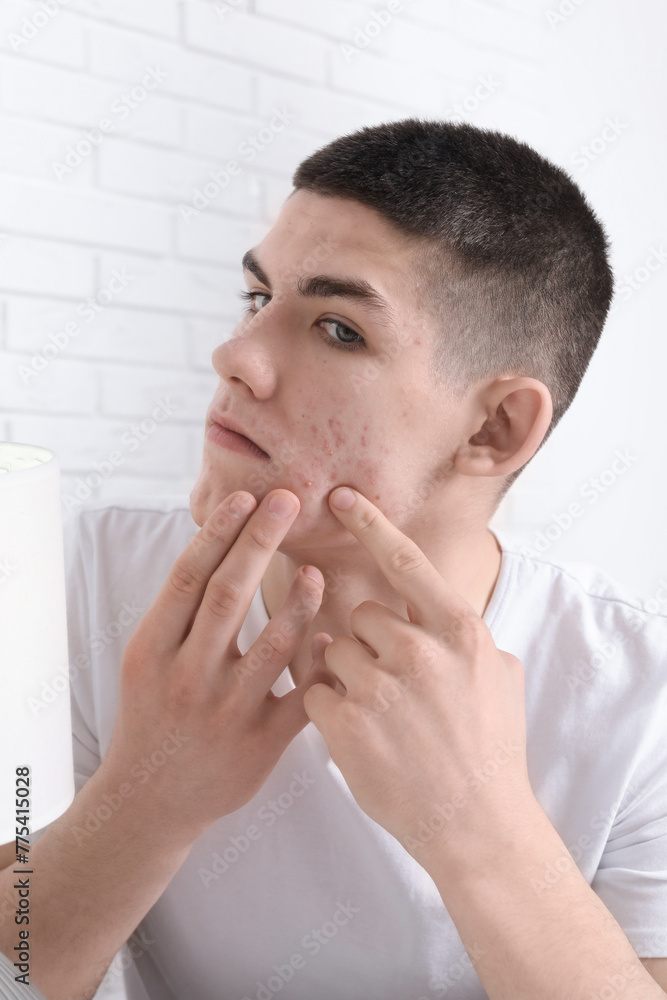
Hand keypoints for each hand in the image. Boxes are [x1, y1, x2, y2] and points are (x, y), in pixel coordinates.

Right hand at [103, 489, 331, 845]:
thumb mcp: (146, 660)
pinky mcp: (259, 744)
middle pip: (228, 596)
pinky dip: (319, 665)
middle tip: (287, 499)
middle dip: (259, 541)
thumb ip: (179, 613)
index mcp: (152, 649)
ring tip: (318, 570)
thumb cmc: (153, 715)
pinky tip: (333, 638)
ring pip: (272, 644)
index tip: (244, 497)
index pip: (188, 577)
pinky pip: (300, 697)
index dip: (218, 533)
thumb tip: (217, 544)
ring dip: (299, 601)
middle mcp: (186, 676)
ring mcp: (224, 712)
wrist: (150, 800)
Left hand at [303, 486, 533, 864]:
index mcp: (458, 631)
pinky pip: (315, 689)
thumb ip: (466, 635)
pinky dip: (328, 707)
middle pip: (362, 616)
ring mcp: (380, 686)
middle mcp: (418, 650)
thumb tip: (437, 611)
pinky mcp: (347, 723)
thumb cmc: (492, 750)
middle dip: (368, 644)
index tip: (340, 495)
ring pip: (334, 651)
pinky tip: (359, 732)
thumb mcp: (500, 677)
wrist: (477, 825)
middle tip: (392, 686)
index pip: (405, 561)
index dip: (370, 523)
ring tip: (379, 716)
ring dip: (346, 675)